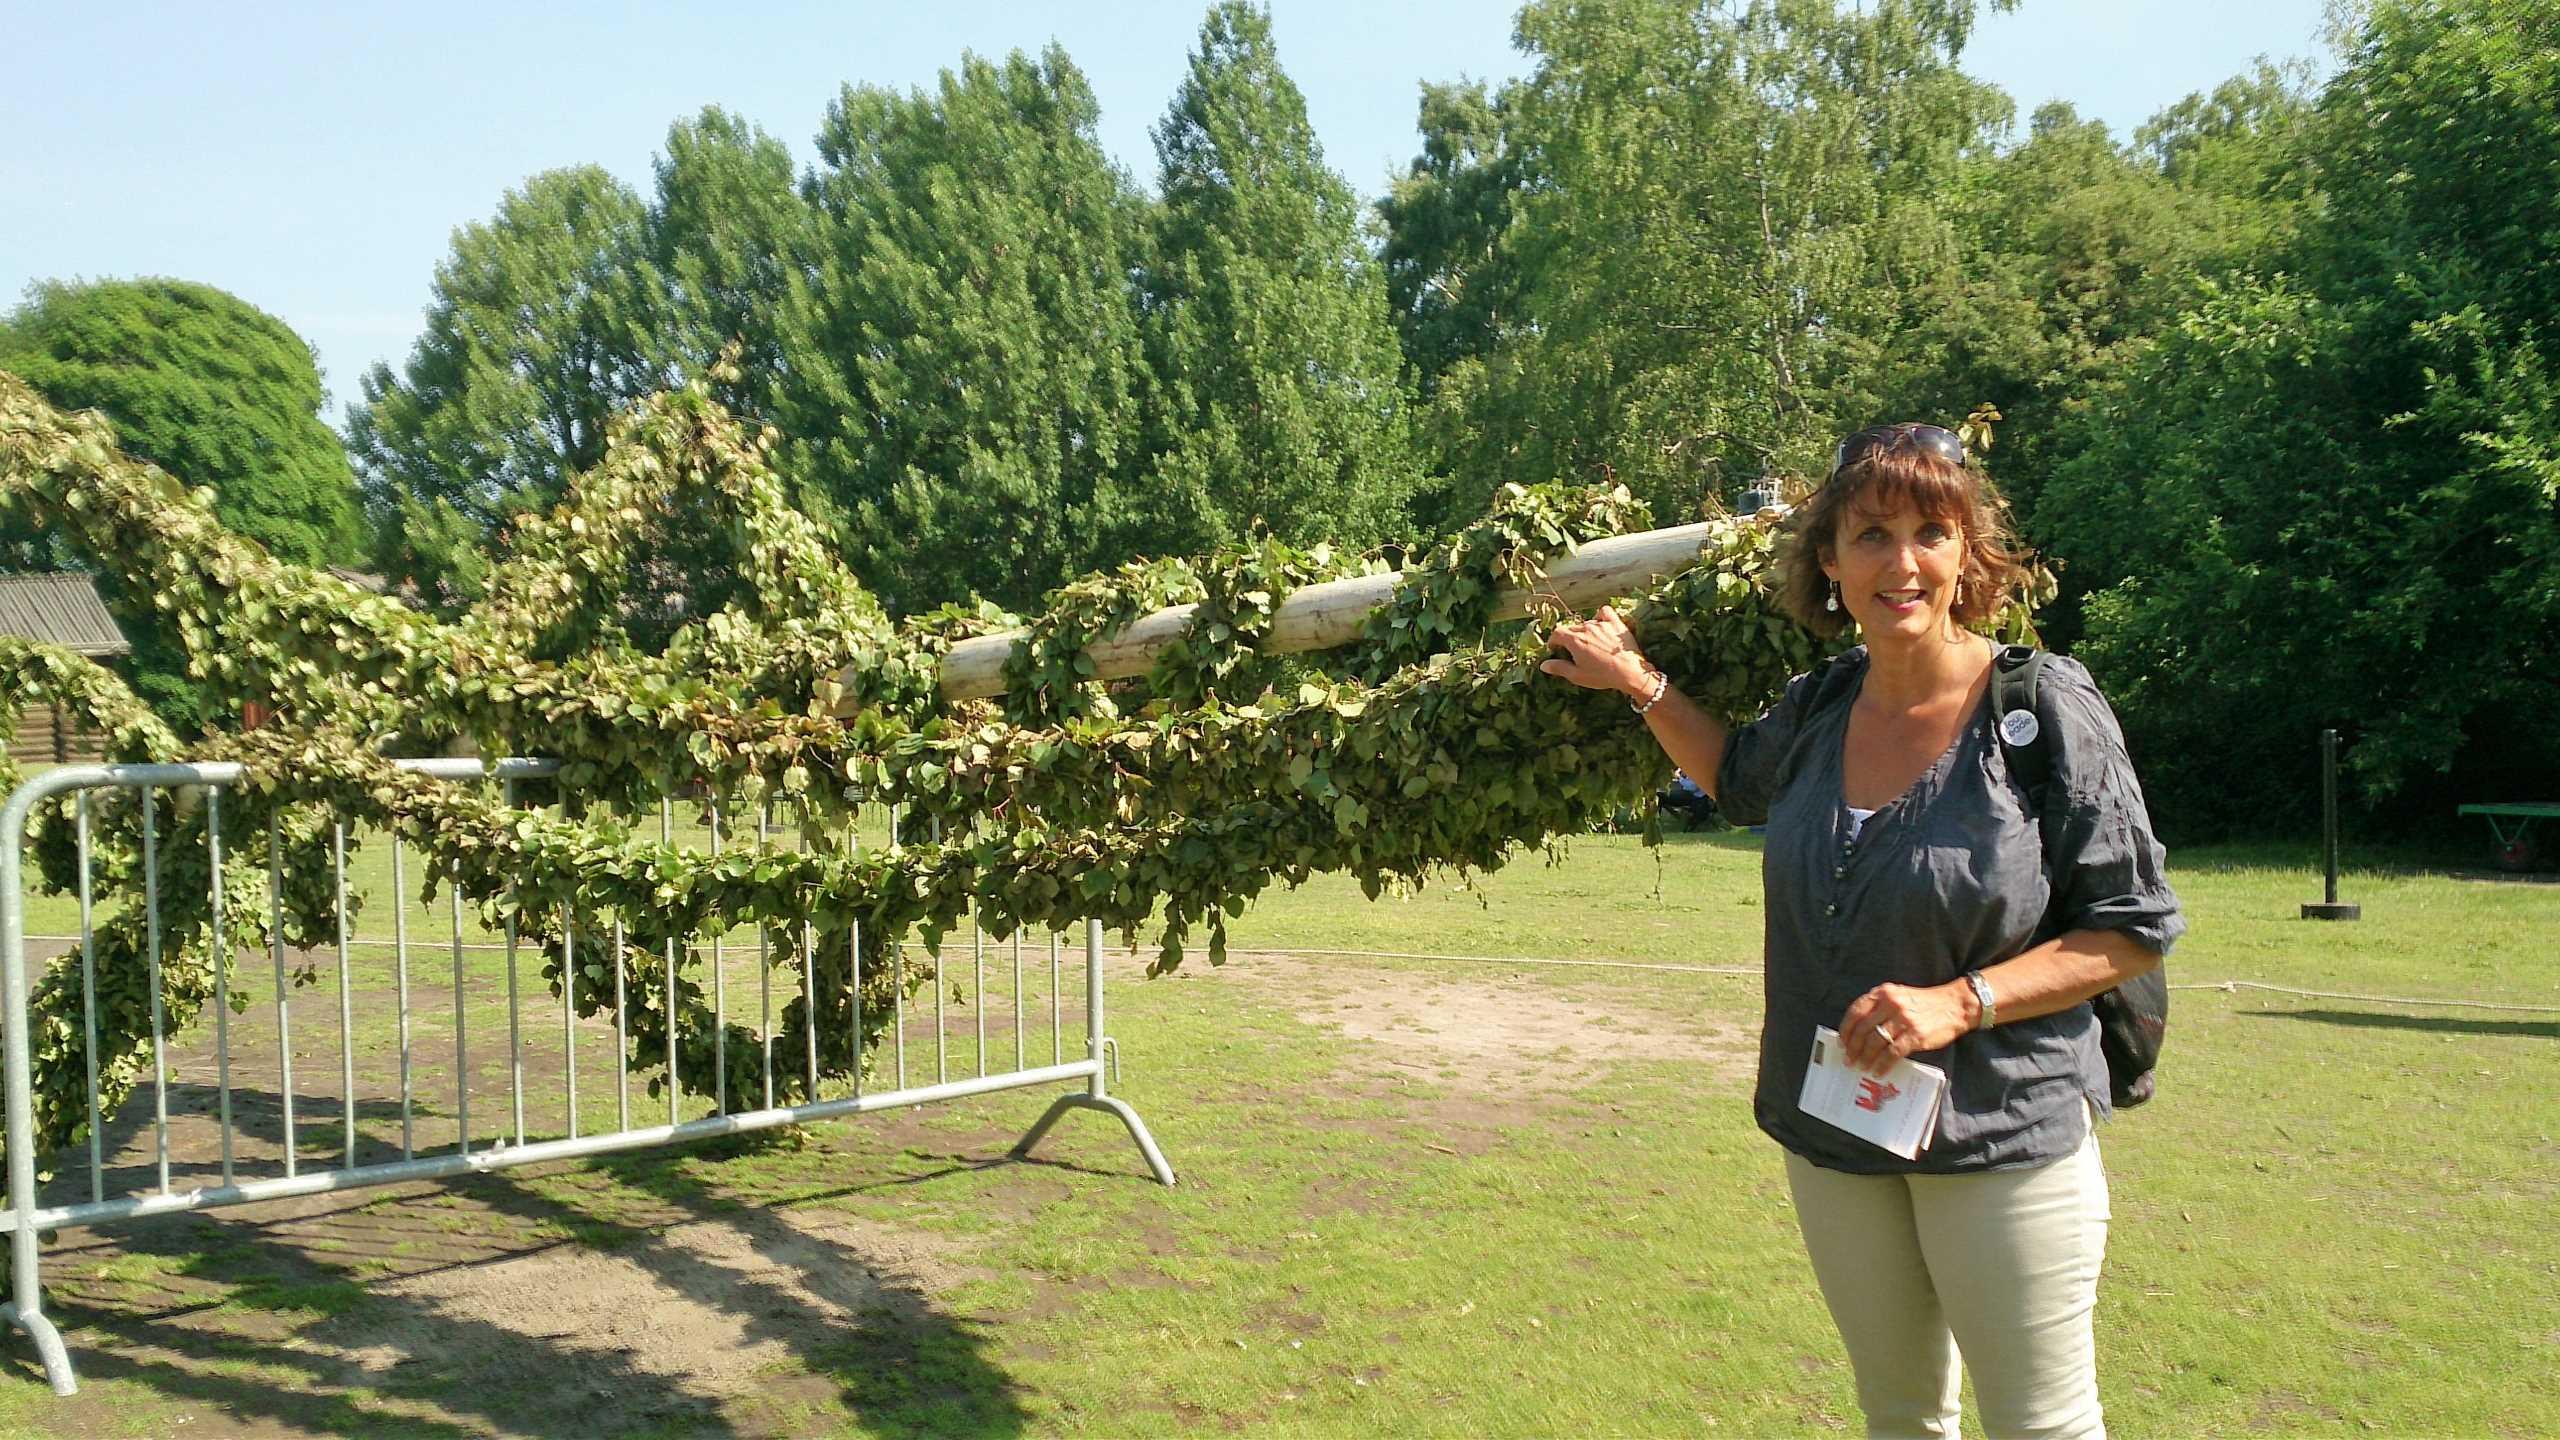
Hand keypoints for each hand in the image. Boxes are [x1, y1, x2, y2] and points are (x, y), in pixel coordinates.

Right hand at [1539, 605, 1655, 697]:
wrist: (1629, 672)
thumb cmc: (1602, 676)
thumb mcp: (1577, 676)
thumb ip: (1559, 668)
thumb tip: (1543, 665)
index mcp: (1574, 640)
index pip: (1557, 633)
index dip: (1554, 641)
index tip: (1556, 649)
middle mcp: (1586, 628)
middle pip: (1571, 628)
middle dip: (1569, 638)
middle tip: (1574, 651)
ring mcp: (1601, 624)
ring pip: (1587, 623)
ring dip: (1585, 631)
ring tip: (1590, 643)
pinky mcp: (1615, 623)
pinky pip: (1604, 612)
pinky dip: (1600, 616)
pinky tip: (1601, 625)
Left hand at [1837, 982, 1976, 1075]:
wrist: (1955, 1005)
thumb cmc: (1924, 1003)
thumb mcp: (1898, 996)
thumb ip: (1879, 1007)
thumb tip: (1858, 1032)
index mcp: (1883, 993)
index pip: (1855, 1011)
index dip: (1846, 1029)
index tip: (1841, 1043)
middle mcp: (1891, 1004)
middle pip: (1862, 1029)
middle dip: (1853, 1047)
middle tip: (1849, 1059)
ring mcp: (1903, 1020)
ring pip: (1875, 1042)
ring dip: (1865, 1058)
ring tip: (1862, 1067)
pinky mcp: (1915, 1035)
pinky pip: (1892, 1053)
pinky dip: (1882, 1065)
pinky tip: (1878, 1071)